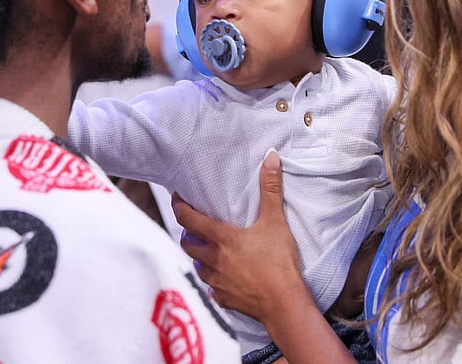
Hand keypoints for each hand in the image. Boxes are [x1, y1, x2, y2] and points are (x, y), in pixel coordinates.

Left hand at [173, 149, 304, 318]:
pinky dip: (213, 282)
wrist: (284, 304)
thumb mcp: (276, 222)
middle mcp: (213, 260)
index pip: (189, 220)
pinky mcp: (224, 299)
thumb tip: (271, 157)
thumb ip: (270, 189)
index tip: (177, 198)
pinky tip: (222, 279)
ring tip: (209, 251)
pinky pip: (211, 289)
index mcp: (221, 239)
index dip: (179, 207)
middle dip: (187, 234)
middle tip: (194, 226)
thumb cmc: (279, 263)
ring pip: (197, 267)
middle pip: (187, 244)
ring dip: (199, 257)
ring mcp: (216, 282)